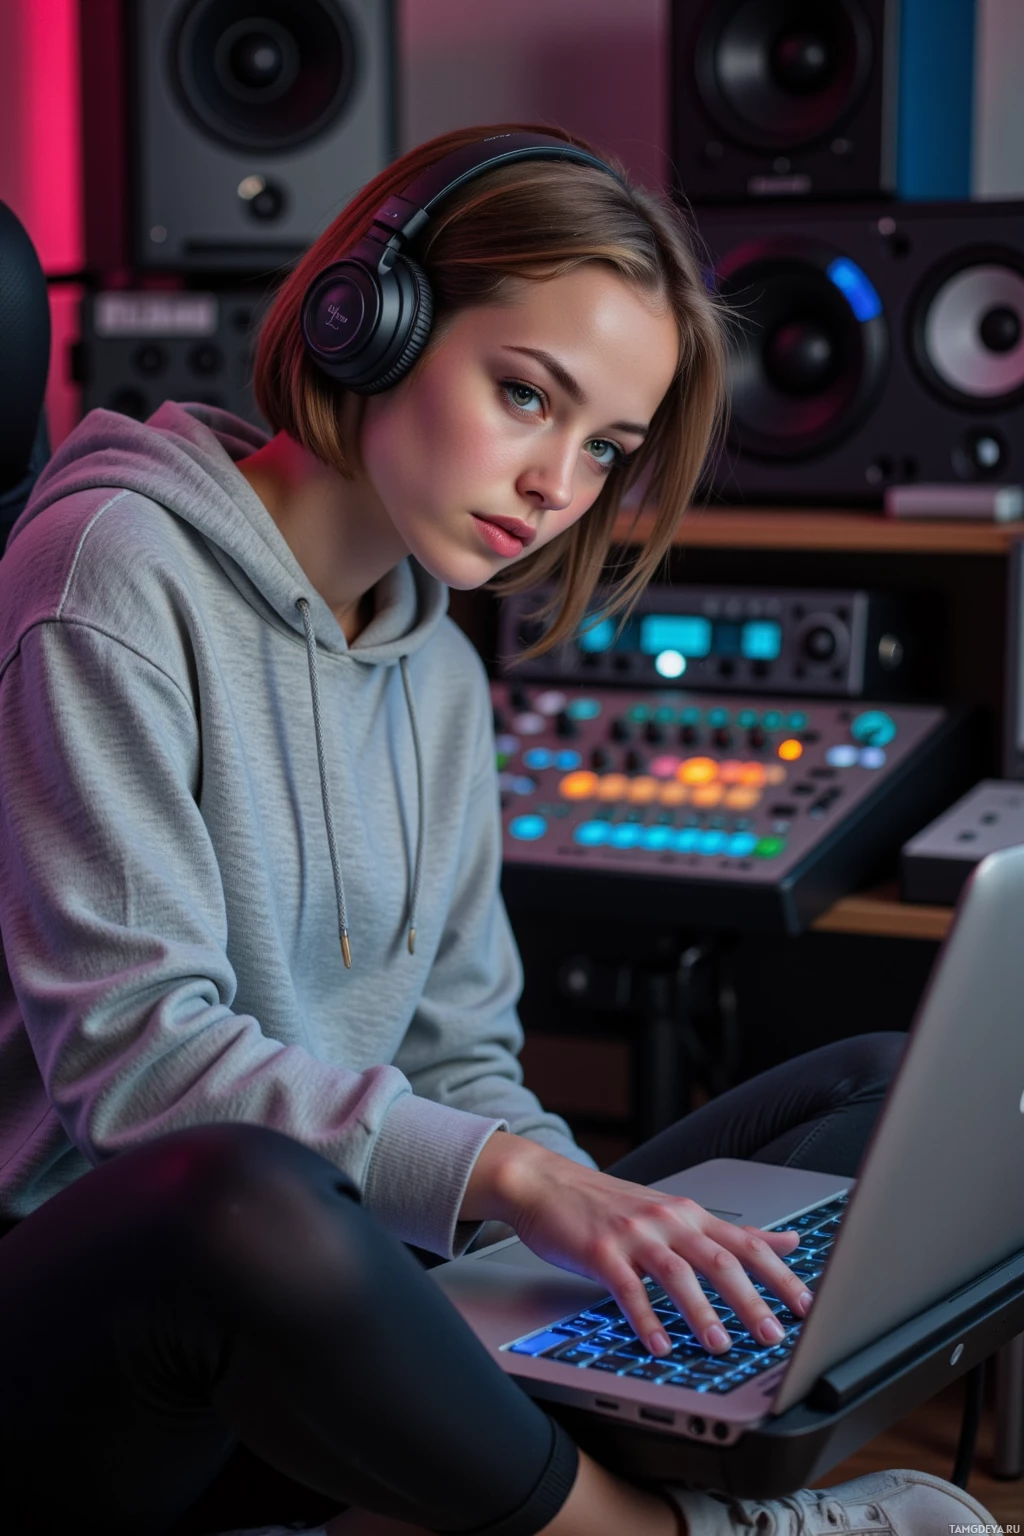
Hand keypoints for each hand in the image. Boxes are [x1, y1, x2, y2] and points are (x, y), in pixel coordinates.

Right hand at [473, 1137, 811, 1357]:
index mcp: (690, 1215)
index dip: (780, 1274)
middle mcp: (668, 1220)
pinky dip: (645, 1318)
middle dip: (750, 1299)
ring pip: (677, 1273)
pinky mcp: (599, 1251)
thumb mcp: (674, 1212)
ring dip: (701, 1311)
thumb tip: (789, 1240)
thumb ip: (729, 1231)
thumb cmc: (610, 1205)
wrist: (546, 1183)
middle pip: (718, 1258)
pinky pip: (626, 1288)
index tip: (808, 1307)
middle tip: (772, 1335)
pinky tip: (658, 1345)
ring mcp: (634, 1235)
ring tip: (719, 1345)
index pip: (746, 1243)